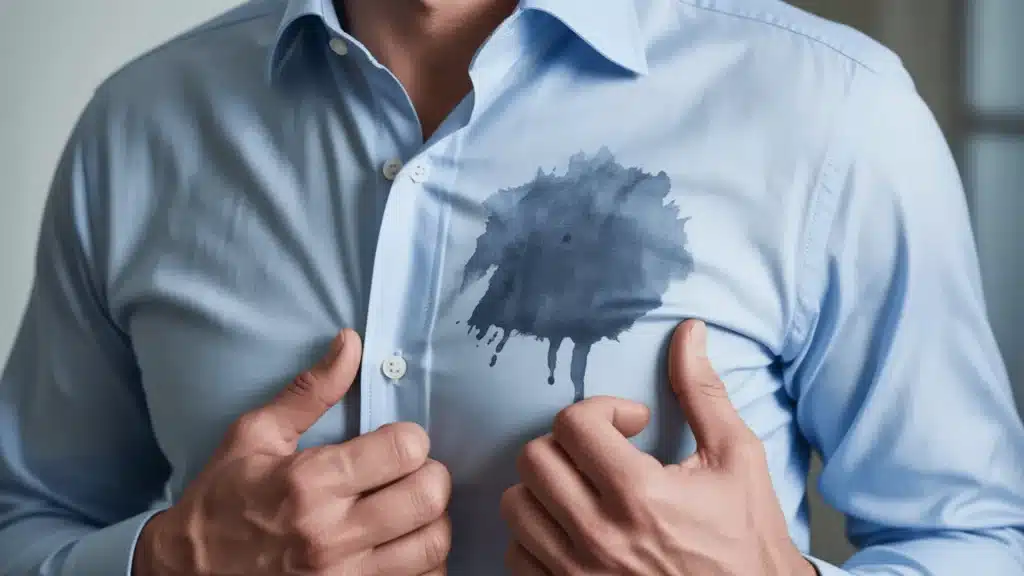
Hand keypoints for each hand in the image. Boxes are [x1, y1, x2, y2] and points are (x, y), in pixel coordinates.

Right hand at [134, 329, 451, 575]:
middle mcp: (332, 533)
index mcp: (311, 482)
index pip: (404, 450)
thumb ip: (310, 391)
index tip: (399, 441)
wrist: (186, 574)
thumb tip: (351, 343)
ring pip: (432, 544)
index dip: (411, 439)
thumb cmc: (223, 500)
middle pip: (427, 497)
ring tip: (413, 509)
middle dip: (431, 476)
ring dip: (433, 520)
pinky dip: (425, 562)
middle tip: (414, 473)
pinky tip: (405, 545)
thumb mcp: (255, 436)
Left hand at [501, 320, 814, 575]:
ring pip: (516, 507)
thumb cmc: (746, 539)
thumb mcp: (737, 458)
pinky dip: (537, 537)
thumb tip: (688, 330)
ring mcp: (577, 574)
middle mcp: (599, 537)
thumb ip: (703, 392)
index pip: (572, 423)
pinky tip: (574, 529)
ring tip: (585, 489)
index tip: (630, 424)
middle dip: (568, 443)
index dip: (601, 409)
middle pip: (534, 460)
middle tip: (603, 452)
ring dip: (546, 488)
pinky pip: (517, 557)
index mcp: (640, 495)